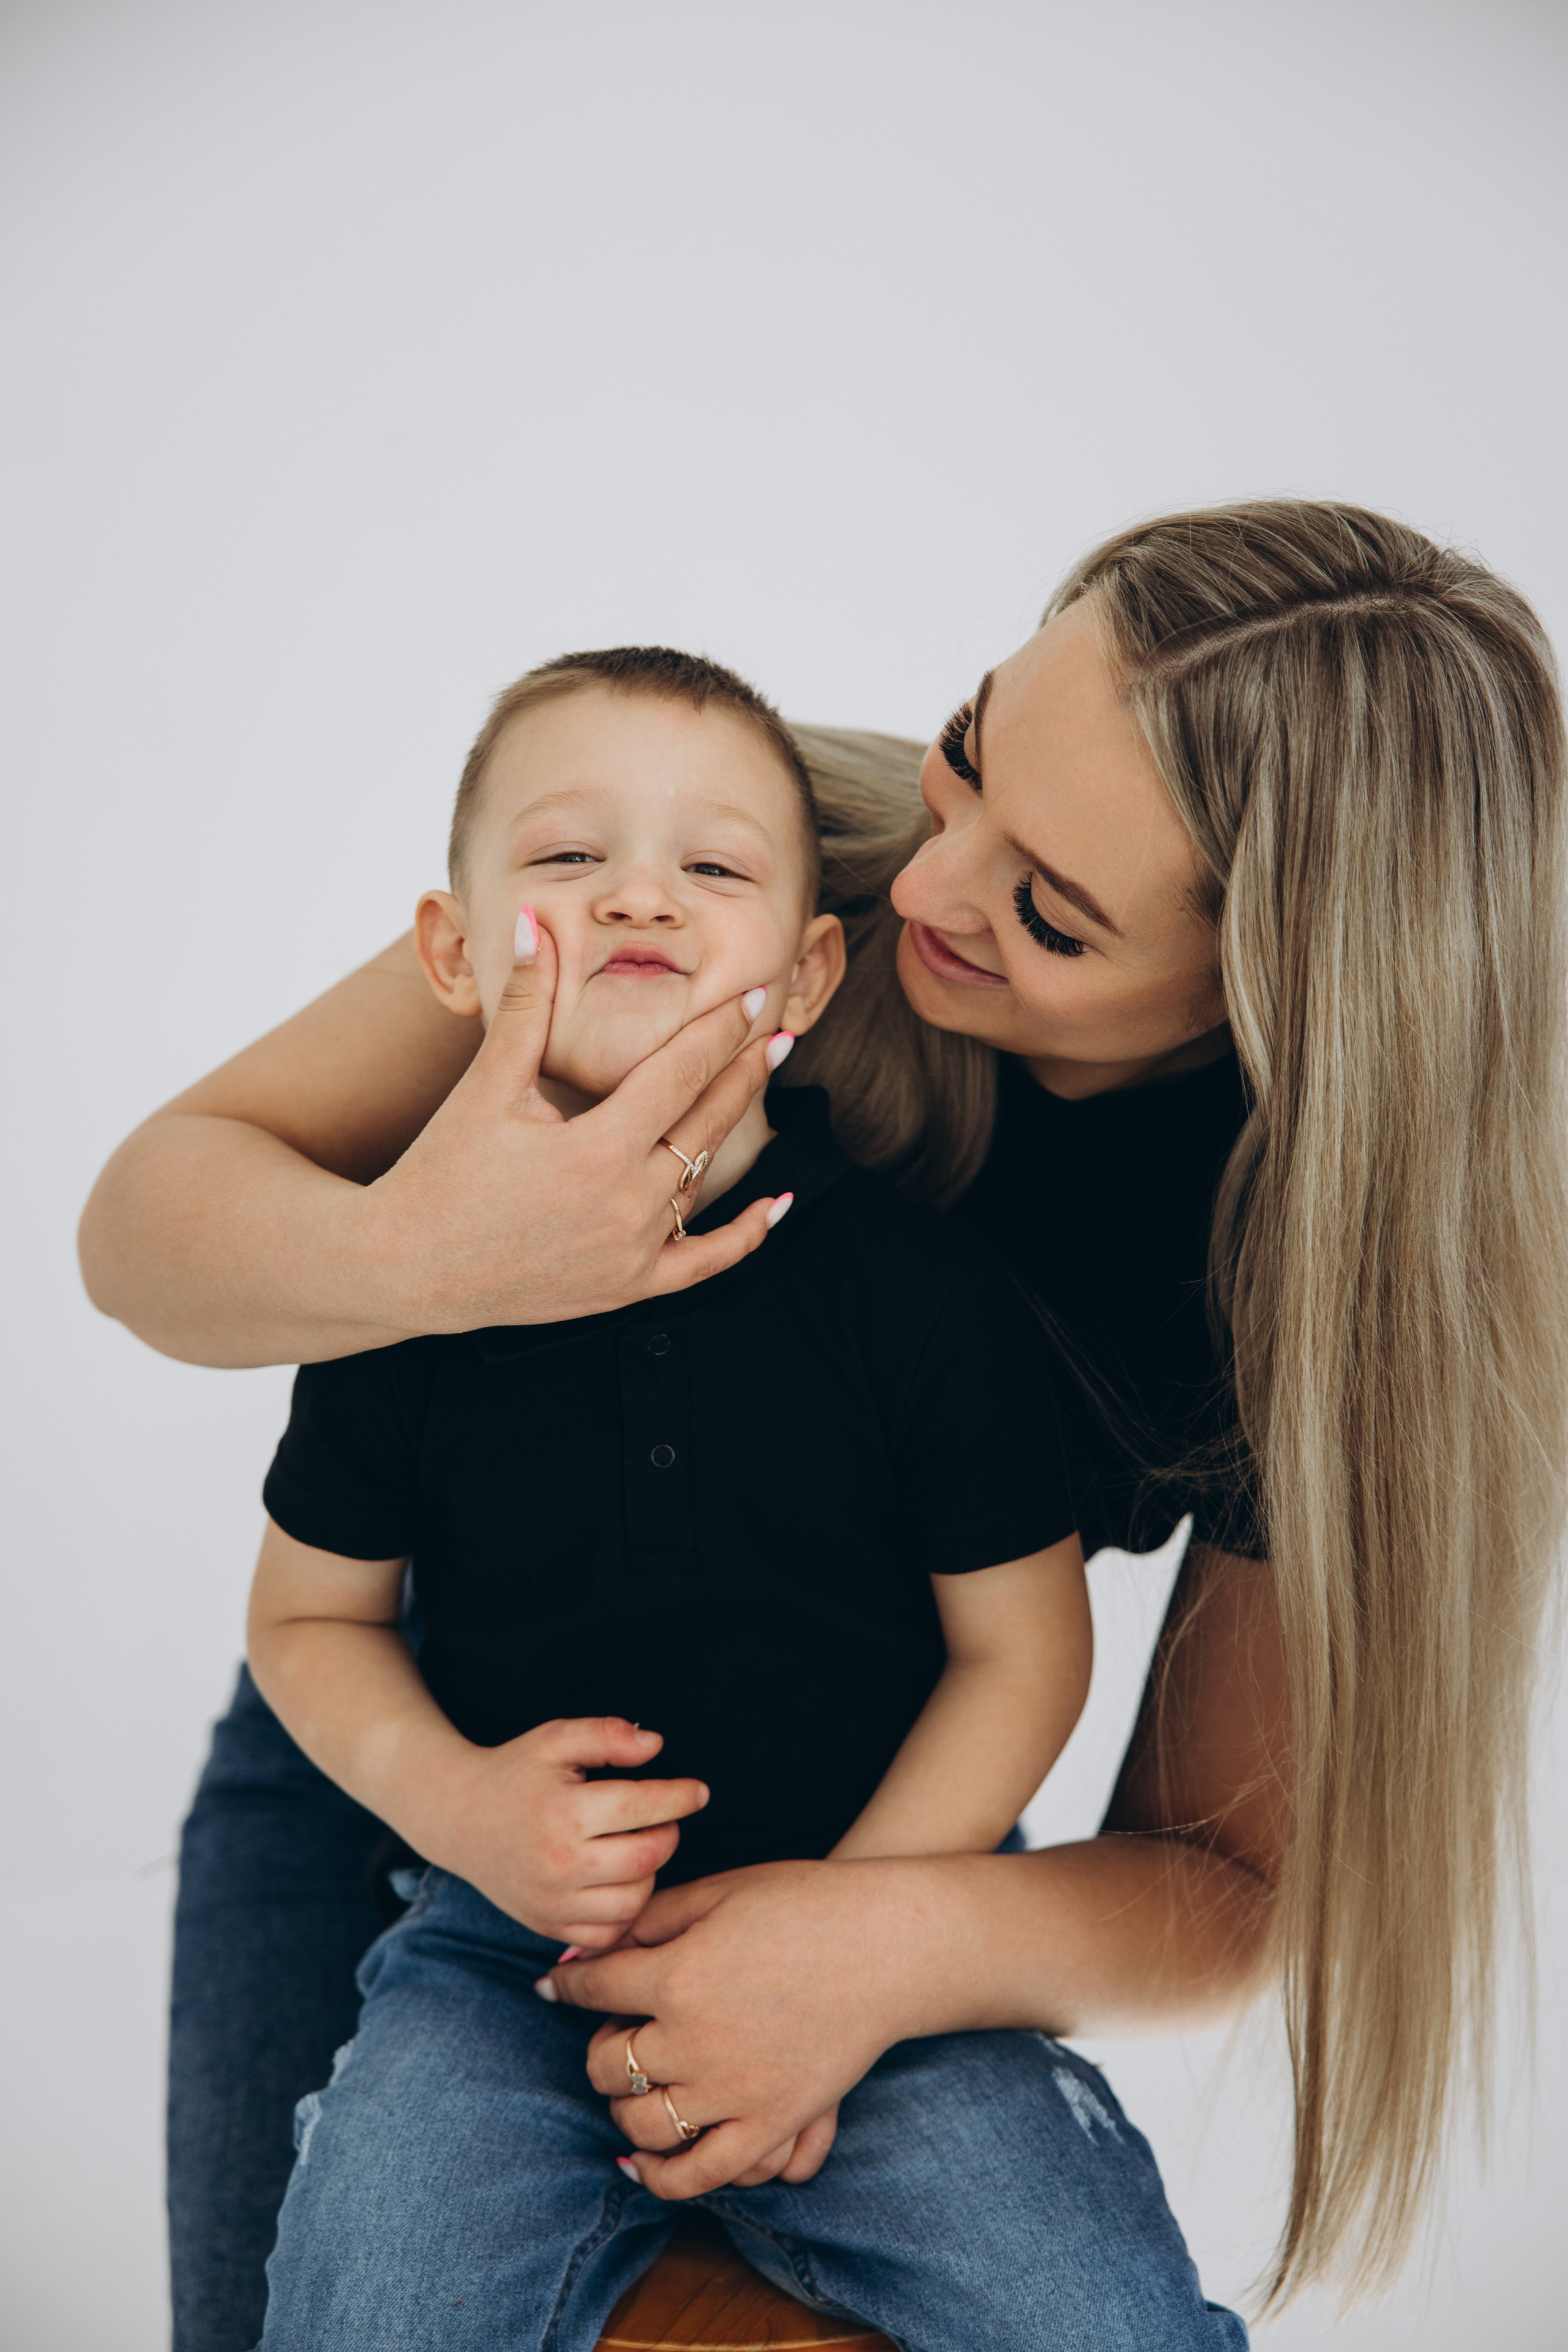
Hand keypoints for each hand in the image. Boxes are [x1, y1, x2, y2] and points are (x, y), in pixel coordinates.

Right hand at [361, 918, 785, 1332]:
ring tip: (753, 1086)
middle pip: (706, 1123)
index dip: (719, 1030)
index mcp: (598, 1149)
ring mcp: (633, 1251)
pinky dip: (744, 1237)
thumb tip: (531, 921)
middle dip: (744, 1072)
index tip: (751, 994)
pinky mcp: (628, 1287)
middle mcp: (627, 1203)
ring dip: (730, 1132)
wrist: (409, 1266)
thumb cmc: (443, 1170)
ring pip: (702, 1181)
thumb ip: (523, 1004)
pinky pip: (705, 1263)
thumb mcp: (488, 1084)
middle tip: (776, 1030)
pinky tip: (775, 1204)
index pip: (680, 1074)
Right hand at [435, 1717, 708, 1948]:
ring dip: (650, 1873)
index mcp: (563, 1812)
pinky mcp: (547, 1926)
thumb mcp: (556, 1738)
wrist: (459, 1819)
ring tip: (640, 1847)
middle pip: (646, 1858)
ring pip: (633, 1901)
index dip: (680, 1796)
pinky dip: (625, 1911)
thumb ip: (607, 1735)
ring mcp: (552, 1902)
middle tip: (665, 1818)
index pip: (642, 1806)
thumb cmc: (516, 1773)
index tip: (699, 1792)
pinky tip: (621, 1881)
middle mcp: (559, 1863)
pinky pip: (607, 1934)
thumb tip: (656, 1745)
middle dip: (669, 1834)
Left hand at [541, 1858, 935, 2195]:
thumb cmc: (806, 1902)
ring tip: (632, 2087)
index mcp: (676, 1976)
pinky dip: (660, 2175)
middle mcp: (694, 2041)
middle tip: (610, 2031)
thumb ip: (652, 1920)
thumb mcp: (721, 1891)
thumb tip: (594, 1947)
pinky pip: (698, 2172)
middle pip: (607, 2064)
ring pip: (641, 2124)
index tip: (555, 1985)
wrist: (888, 1944)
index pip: (592, 1988)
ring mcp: (732, 2091)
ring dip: (623, 2106)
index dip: (567, 1984)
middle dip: (597, 2046)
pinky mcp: (770, 2124)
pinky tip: (644, 2162)